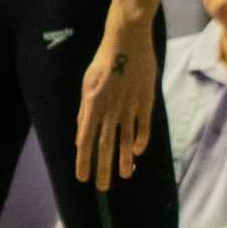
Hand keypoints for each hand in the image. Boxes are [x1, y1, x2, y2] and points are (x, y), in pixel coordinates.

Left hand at [77, 25, 158, 192]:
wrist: (127, 40)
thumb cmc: (104, 60)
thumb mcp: (87, 83)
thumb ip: (85, 109)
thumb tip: (82, 131)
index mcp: (92, 104)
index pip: (85, 139)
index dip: (83, 160)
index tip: (82, 177)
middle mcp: (109, 108)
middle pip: (104, 145)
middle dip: (102, 168)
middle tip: (101, 187)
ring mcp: (128, 106)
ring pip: (124, 139)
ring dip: (123, 160)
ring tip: (124, 175)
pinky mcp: (145, 100)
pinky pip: (142, 126)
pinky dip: (140, 140)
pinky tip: (137, 153)